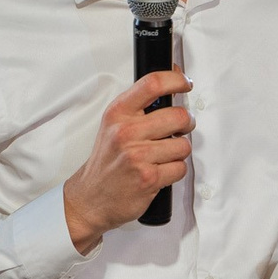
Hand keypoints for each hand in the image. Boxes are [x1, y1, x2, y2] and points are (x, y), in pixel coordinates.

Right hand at [62, 71, 193, 252]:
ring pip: (183, 145)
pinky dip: (175, 171)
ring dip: (179, 152)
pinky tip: (160, 171)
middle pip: (178, 116)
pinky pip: (181, 168)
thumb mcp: (114, 125)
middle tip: (180, 128)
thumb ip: (140, 105)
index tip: (185, 83)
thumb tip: (173, 80)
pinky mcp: (148, 179)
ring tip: (163, 155)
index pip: (152, 83)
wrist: (91, 198)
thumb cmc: (106, 161)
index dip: (176, 80)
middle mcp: (126, 132)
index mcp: (118, 113)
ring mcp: (137, 156)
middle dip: (186, 123)